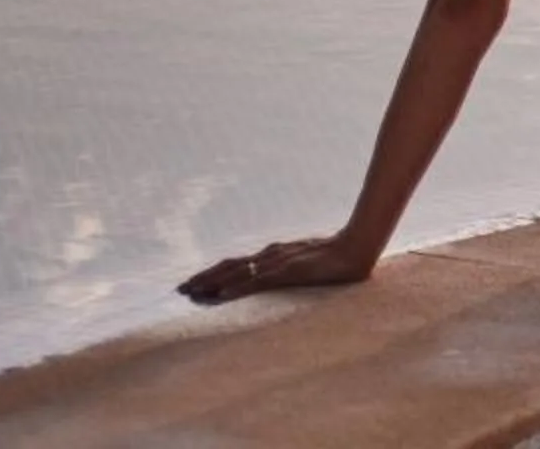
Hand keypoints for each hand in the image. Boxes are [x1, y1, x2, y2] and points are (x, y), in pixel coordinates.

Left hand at [181, 230, 376, 305]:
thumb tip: (277, 278)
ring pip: (237, 271)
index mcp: (275, 255)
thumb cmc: (338, 255)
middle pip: (230, 264)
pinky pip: (256, 281)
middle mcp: (271, 255)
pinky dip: (236, 287)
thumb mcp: (309, 263)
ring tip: (191, 291)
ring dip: (212, 281)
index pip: (238, 263)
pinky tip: (221, 294)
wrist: (359, 245)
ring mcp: (278, 262)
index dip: (214, 272)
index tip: (194, 283)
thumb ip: (292, 268)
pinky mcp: (287, 270)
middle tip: (180, 289)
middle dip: (204, 276)